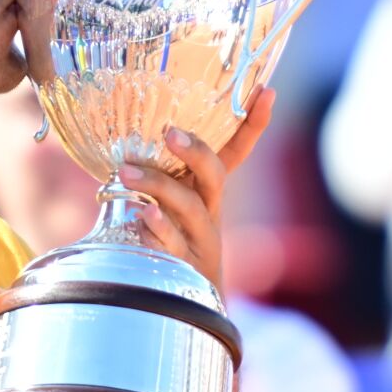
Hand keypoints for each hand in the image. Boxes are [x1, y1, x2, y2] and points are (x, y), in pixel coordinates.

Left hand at [118, 87, 274, 291]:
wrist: (187, 301)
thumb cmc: (173, 241)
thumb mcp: (173, 204)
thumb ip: (159, 174)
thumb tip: (124, 137)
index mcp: (210, 191)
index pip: (237, 152)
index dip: (253, 123)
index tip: (267, 90)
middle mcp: (210, 212)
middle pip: (215, 176)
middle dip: (197, 152)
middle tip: (171, 133)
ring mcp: (199, 240)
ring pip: (188, 207)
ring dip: (158, 186)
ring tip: (126, 173)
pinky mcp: (183, 266)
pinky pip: (171, 245)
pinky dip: (157, 230)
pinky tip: (140, 219)